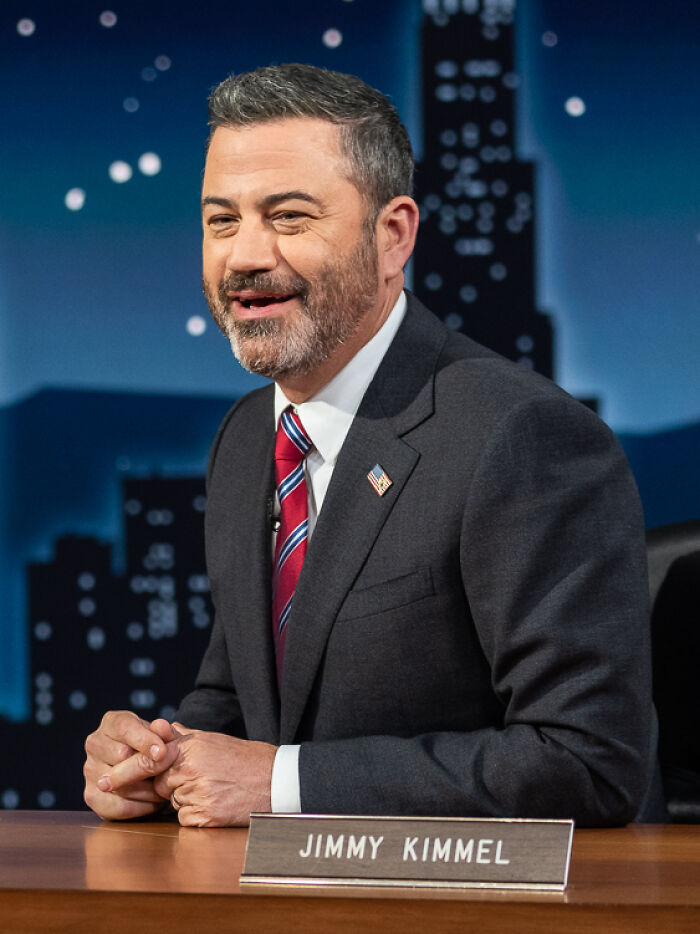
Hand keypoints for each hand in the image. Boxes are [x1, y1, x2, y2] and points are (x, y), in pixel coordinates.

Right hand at [83, 711, 178, 819]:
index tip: (161, 753)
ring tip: (165, 789)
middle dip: (148, 767)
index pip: (124, 728)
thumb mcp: (162, 735)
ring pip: (118, 782)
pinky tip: (154, 803)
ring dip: (147, 790)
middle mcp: (95, 743)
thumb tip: (163, 728)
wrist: (147, 770)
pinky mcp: (91, 795)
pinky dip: (139, 807)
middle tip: (169, 774)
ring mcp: (90, 769)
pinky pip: (116, 806)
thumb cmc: (155, 747)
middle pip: (120, 755)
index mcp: (112, 722)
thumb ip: (164, 732)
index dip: (144, 740)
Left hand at [152, 723, 276, 826]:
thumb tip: (167, 729)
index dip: (155, 769)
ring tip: (213, 791)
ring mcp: (198, 793)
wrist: (275, 780)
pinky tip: (215, 805)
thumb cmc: (247, 758)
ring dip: (187, 801)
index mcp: (192, 747)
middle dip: (175, 786)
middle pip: (161, 784)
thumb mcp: (217, 740)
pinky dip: (196, 816)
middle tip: (201, 782)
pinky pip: (184, 819)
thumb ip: (187, 736)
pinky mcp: (206, 815)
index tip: (156, 775)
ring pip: (174, 802)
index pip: (155, 761)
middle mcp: (191, 769)